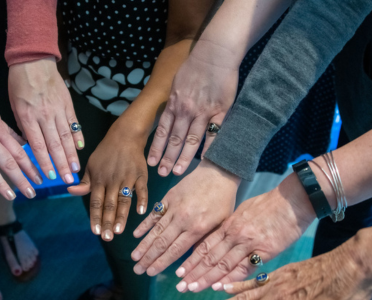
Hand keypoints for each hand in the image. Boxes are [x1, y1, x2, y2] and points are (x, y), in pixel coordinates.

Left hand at [9, 57, 83, 182]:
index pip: (38, 146)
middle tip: (68, 181)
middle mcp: (45, 116)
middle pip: (55, 145)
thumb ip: (23, 126)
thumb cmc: (19, 83)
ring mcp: (58, 110)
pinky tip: (80, 148)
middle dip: (61, 165)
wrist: (33, 60)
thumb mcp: (14, 105)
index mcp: (28, 117)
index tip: (50, 177)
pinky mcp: (67, 104)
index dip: (45, 163)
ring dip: (71, 155)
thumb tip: (30, 145)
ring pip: (66, 137)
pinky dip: (78, 136)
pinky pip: (74, 124)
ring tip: (76, 170)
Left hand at [67, 124, 147, 240]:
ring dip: (122, 216)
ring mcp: (128, 178)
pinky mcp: (141, 175)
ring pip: (124, 200)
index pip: (95, 202)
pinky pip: (142, 189)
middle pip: (109, 204)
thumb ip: (84, 183)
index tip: (96, 232)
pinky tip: (141, 212)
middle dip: (108, 222)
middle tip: (108, 238)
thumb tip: (70, 191)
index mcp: (99, 179)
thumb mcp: (91, 166)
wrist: (125, 136)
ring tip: (120, 231)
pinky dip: (142, 200)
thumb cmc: (106, 153)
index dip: (95, 217)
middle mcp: (112, 180)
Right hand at [131, 159, 239, 275]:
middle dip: (148, 258)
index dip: (161, 263)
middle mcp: (182, 219)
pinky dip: (144, 224)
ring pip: (155, 230)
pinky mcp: (169, 197)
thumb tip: (190, 261)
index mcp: (197, 228)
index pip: (175, 250)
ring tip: (133, 257)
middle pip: (161, 243)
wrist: (218, 173)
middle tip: (136, 270)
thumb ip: (204, 242)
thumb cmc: (223, 201)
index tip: (150, 273)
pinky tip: (135, 235)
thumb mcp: (221, 225)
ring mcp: (173, 208)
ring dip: (143, 245)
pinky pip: (154, 213)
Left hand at [147, 45, 238, 175]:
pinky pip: (214, 133)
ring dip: (184, 158)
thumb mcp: (176, 83)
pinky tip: (204, 160)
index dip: (156, 148)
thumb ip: (173, 101)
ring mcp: (203, 112)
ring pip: (192, 140)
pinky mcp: (220, 111)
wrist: (215, 53)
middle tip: (162, 174)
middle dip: (167, 158)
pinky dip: (209, 147)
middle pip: (174, 139)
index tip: (151, 162)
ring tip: (178, 172)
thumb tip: (168, 114)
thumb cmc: (195, 66)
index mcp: (174, 104)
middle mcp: (185, 111)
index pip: (161, 131)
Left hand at [176, 173, 315, 292]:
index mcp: (228, 225)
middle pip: (209, 257)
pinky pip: (245, 268)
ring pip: (222, 264)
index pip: (204, 245)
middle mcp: (234, 235)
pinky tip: (219, 288)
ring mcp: (248, 243)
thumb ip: (231, 226)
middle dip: (193, 273)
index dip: (190, 260)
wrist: (293, 199)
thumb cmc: (269, 204)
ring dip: (206, 279)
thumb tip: (220, 237)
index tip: (179, 272)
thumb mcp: (244, 210)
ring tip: (192, 289)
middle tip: (180, 286)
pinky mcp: (265, 251)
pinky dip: (231, 279)